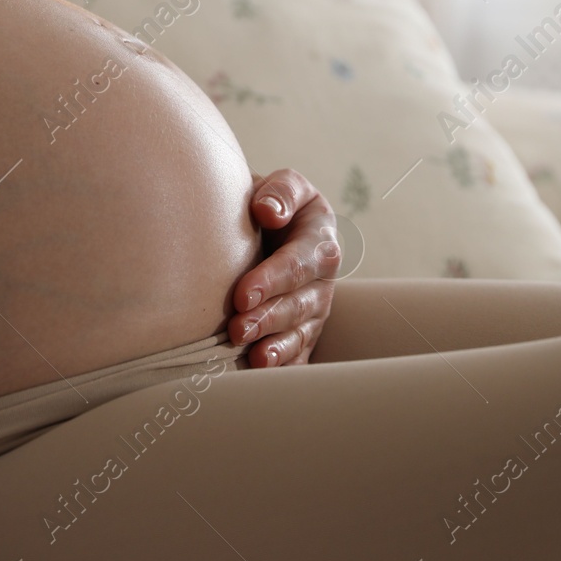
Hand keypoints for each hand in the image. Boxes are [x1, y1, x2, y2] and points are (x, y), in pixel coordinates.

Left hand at [228, 169, 339, 367]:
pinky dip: (284, 365)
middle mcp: (322, 280)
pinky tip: (264, 372)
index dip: (273, 279)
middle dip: (269, 318)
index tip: (242, 294)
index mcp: (319, 240)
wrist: (271, 228)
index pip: (300, 262)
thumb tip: (268, 212)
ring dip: (276, 346)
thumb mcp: (284, 187)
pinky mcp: (304, 333)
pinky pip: (299, 354)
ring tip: (253, 356)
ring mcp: (315, 310)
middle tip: (238, 329)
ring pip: (300, 333)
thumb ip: (281, 192)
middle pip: (300, 303)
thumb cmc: (272, 205)